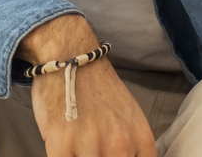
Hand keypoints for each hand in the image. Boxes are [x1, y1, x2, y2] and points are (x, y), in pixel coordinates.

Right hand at [20, 16, 155, 156]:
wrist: (70, 55)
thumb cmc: (97, 87)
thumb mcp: (131, 116)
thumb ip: (134, 147)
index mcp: (140, 139)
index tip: (111, 154)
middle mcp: (120, 144)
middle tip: (95, 150)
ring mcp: (90, 144)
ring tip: (79, 149)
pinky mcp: (61, 143)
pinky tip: (64, 151)